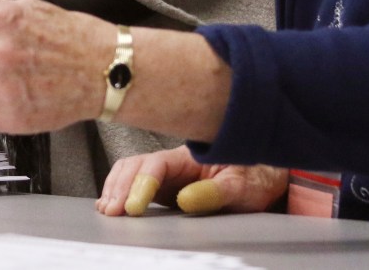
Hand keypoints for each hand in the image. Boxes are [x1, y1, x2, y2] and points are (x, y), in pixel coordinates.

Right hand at [97, 146, 287, 216]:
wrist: (261, 177)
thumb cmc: (253, 178)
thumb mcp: (241, 186)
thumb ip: (214, 192)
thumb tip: (184, 199)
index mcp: (189, 157)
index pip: (156, 165)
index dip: (141, 185)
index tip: (133, 207)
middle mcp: (172, 162)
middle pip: (135, 165)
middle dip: (119, 187)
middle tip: (112, 211)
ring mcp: (166, 174)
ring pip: (129, 172)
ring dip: (114, 189)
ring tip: (107, 211)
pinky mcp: (163, 187)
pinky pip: (133, 184)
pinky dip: (117, 192)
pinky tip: (111, 205)